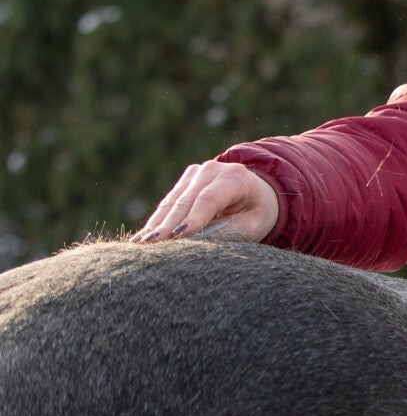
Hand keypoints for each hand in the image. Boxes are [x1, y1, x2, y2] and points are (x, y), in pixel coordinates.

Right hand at [133, 161, 279, 243]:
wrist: (258, 194)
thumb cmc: (256, 214)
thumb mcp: (251, 226)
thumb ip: (227, 232)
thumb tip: (195, 242)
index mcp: (235, 178)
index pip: (209, 199)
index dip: (192, 218)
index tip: (177, 236)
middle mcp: (213, 169)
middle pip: (186, 200)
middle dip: (167, 225)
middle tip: (149, 246)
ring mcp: (196, 172)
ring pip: (172, 201)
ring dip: (156, 224)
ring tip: (139, 245)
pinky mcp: (185, 181)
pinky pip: (168, 203)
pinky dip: (157, 220)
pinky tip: (143, 237)